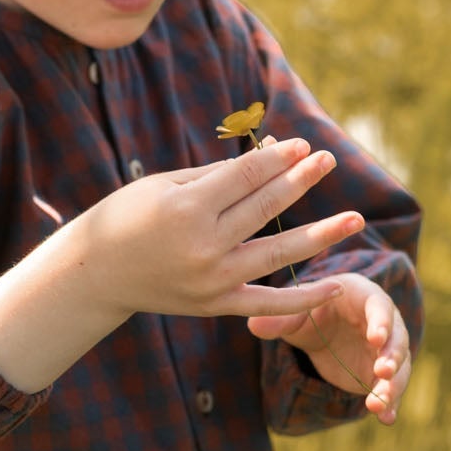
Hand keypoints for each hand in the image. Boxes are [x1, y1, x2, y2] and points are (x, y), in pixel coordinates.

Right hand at [80, 135, 363, 321]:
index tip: (302, 145)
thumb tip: (268, 156)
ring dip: (320, 235)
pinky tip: (335, 285)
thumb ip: (216, 175)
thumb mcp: (164, 185)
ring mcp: (212, 280)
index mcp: (187, 209)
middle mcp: (203, 246)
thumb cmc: (127, 218)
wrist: (96, 274)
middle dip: (300, 180)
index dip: (277, 158)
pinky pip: (268, 303)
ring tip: (354, 218)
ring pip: (277, 254)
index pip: (245, 177)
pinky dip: (303, 299)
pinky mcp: (216, 305)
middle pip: (265, 208)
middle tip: (328, 160)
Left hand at [245, 275, 412, 422]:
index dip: (380, 321)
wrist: (320, 330)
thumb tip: (253, 326)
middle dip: (391, 356)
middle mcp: (384, 322)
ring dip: (392, 385)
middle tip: (382, 371)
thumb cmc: (310, 313)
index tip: (376, 337)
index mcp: (363, 297)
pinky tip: (387, 420)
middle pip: (396, 338)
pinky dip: (390, 404)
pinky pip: (390, 389)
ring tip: (379, 404)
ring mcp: (385, 351)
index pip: (379, 305)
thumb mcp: (293, 315)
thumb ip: (278, 320)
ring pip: (398, 367)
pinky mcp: (380, 374)